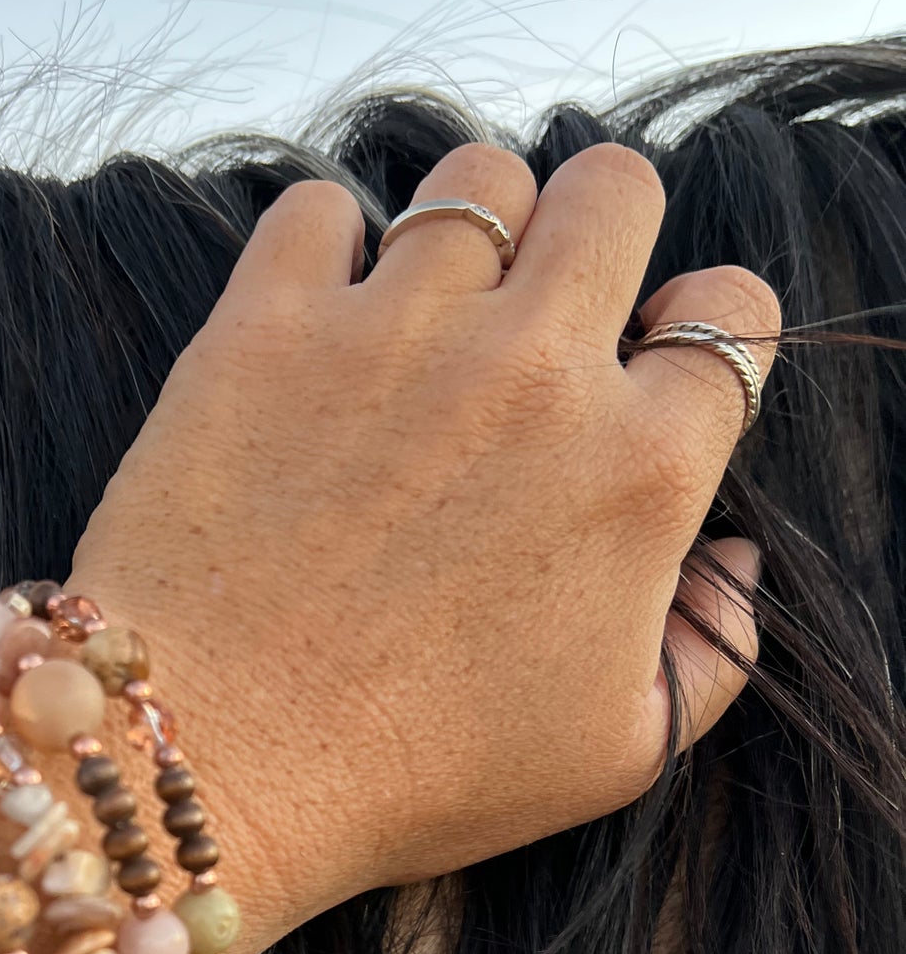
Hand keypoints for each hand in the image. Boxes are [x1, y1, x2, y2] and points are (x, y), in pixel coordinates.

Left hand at [66, 143, 779, 952]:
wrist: (221, 765)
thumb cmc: (416, 775)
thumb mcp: (614, 751)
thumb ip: (710, 652)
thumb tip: (728, 562)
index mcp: (639, 469)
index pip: (731, 314)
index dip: (698, 334)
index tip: (646, 370)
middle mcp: (534, 370)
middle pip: (617, 189)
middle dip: (599, 233)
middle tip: (546, 308)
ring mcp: (398, 331)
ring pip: (477, 177)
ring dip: (473, 225)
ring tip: (432, 303)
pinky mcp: (268, 323)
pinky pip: (318, 208)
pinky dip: (325, 244)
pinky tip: (319, 315)